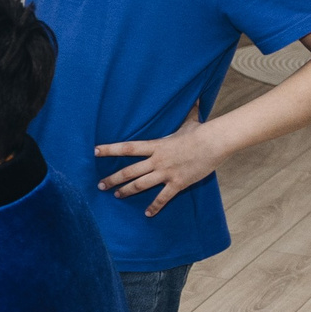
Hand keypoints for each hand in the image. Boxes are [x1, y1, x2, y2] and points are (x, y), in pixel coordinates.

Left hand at [95, 121, 227, 215]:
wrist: (215, 142)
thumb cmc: (201, 132)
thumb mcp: (190, 121)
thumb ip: (188, 113)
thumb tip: (195, 97)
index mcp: (156, 146)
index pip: (127, 148)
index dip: (109, 150)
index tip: (95, 151)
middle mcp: (157, 160)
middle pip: (129, 171)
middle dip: (113, 179)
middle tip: (100, 185)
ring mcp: (166, 172)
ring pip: (140, 185)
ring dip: (127, 191)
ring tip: (117, 196)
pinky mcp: (178, 183)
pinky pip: (163, 198)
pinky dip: (155, 207)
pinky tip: (147, 214)